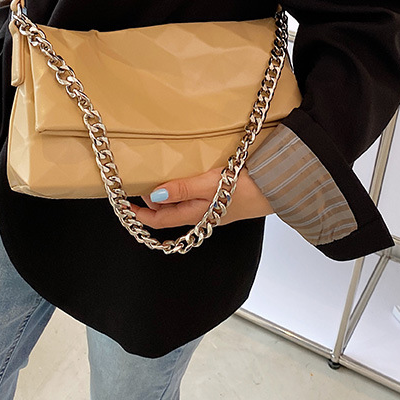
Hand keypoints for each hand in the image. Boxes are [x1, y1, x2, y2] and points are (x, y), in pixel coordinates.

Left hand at [129, 167, 272, 230]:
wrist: (276, 188)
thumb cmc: (245, 188)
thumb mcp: (209, 185)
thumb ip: (182, 189)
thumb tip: (153, 196)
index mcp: (194, 215)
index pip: (159, 219)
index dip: (140, 215)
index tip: (124, 206)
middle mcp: (200, 215)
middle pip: (168, 213)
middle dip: (151, 204)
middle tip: (138, 186)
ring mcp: (211, 208)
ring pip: (180, 206)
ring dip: (166, 197)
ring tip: (156, 182)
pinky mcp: (221, 199)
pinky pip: (193, 199)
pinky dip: (181, 192)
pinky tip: (183, 179)